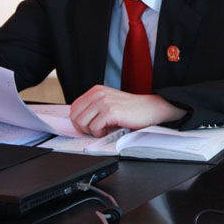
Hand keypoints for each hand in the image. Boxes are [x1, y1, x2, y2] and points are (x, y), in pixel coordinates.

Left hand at [69, 85, 186, 136]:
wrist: (150, 108)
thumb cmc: (131, 109)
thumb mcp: (109, 102)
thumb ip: (94, 107)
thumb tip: (78, 121)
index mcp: (96, 90)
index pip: (73, 108)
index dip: (78, 121)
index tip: (88, 126)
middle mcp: (98, 94)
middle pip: (75, 116)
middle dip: (83, 128)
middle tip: (96, 130)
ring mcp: (104, 102)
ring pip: (82, 123)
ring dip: (92, 131)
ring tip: (105, 129)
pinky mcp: (110, 112)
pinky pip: (94, 128)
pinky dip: (101, 133)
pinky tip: (110, 129)